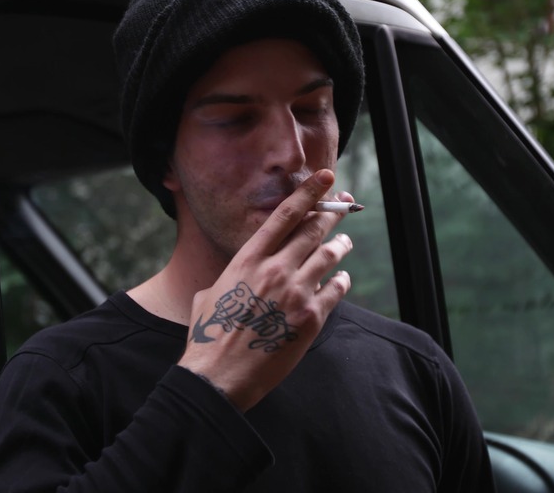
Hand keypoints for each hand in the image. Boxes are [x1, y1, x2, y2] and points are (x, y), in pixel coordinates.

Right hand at [177, 169, 354, 410]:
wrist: (219, 376)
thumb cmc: (208, 337)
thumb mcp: (209, 294)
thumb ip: (231, 277)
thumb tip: (239, 274)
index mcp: (248, 260)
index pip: (284, 216)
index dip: (308, 193)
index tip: (324, 178)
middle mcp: (274, 270)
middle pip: (313, 231)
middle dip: (332, 214)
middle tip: (344, 204)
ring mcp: (296, 293)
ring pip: (329, 256)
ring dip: (340, 245)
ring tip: (345, 242)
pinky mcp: (311, 318)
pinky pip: (337, 290)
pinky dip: (342, 281)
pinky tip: (342, 278)